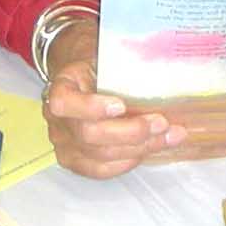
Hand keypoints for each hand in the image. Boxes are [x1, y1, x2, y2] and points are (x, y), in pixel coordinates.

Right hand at [43, 42, 187, 179]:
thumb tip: (158, 64)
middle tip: (161, 123)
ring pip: (100, 155)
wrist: (84, 81)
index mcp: (61, 86)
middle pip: (89, 134)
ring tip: (167, 136)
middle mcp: (58, 119)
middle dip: (130, 132)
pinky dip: (128, 161)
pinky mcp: (76, 161)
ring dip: (139, 148)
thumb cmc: (98, 67)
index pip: (64, 102)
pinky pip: (102, 170)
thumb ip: (122, 63)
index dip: (91, 107)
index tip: (121, 104)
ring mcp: (64, 143)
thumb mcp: (105, 55)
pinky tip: (148, 149)